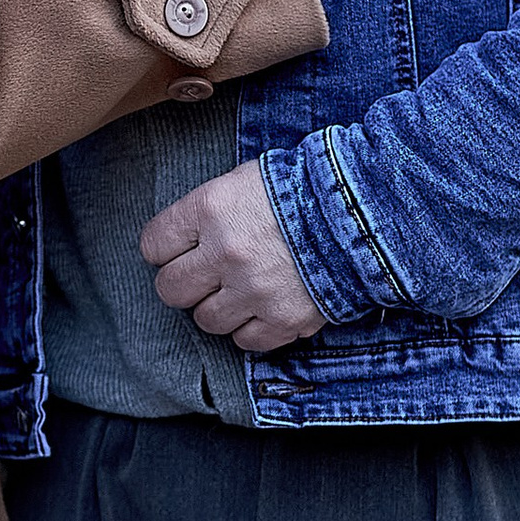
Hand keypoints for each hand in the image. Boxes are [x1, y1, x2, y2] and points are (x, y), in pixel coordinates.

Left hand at [142, 163, 326, 352]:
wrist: (366, 209)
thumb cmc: (304, 187)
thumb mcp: (246, 179)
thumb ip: (210, 211)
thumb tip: (185, 239)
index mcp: (211, 210)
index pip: (154, 244)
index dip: (166, 248)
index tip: (181, 249)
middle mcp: (226, 253)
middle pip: (171, 289)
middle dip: (186, 282)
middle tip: (206, 275)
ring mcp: (254, 290)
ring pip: (206, 320)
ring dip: (220, 307)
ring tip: (242, 289)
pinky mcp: (283, 318)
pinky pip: (246, 340)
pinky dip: (253, 327)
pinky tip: (265, 305)